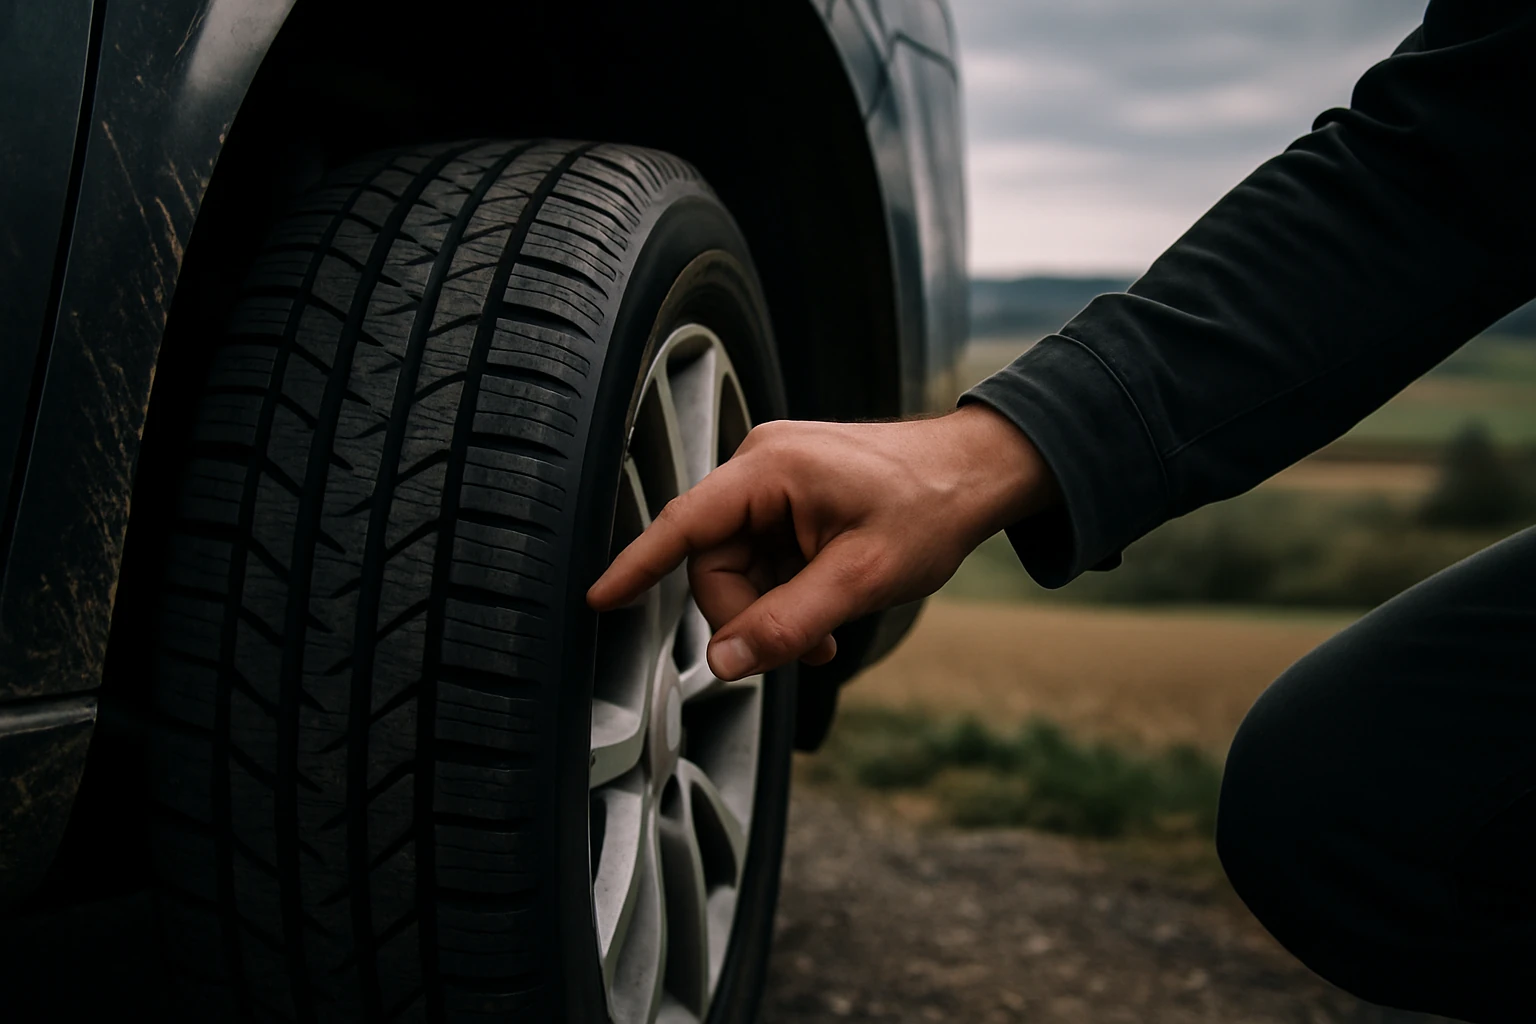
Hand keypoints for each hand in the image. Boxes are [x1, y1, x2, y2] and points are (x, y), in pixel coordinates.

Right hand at [586, 403, 1059, 679]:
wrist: (980, 473)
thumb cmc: (930, 506)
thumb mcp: (861, 580)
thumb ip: (786, 623)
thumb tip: (725, 662)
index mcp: (769, 470)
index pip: (684, 525)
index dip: (636, 566)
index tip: (597, 599)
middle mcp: (762, 466)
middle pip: (715, 564)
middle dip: (751, 615)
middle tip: (806, 648)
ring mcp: (776, 480)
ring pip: (740, 568)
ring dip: (774, 610)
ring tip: (827, 633)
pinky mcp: (790, 496)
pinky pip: (764, 557)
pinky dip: (787, 592)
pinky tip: (824, 611)